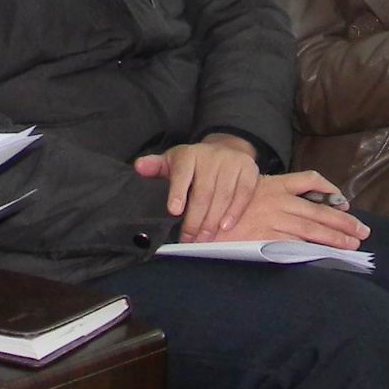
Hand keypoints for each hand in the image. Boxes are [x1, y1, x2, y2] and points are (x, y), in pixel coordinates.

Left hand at [132, 136, 262, 240]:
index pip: (182, 173)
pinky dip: (234, 212)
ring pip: (223, 195)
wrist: (226, 149)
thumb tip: (139, 167)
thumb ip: (155, 167)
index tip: (174, 211)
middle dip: (196, 218)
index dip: (178, 192)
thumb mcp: (172, 162)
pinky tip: (225, 226)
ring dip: (213, 220)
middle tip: (189, 238)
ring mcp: (232, 163)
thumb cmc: (193, 164)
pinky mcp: (249, 170)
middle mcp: (211, 156)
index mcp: (189, 155)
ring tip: (204, 238)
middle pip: (204, 191)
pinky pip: (244, 194)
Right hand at [225, 172, 369, 249]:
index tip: (344, 202)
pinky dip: (312, 250)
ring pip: (312, 228)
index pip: (310, 181)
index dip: (330, 190)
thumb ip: (271, 195)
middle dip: (343, 222)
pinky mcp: (265, 238)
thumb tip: (298, 206)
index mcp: (274, 184)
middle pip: (319, 210)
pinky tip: (325, 256)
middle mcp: (277, 200)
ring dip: (335, 238)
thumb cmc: (221, 207)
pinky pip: (294, 245)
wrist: (198, 219)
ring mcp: (272, 219)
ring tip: (352, 245)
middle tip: (362, 232)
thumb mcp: (247, 191)